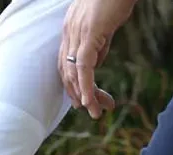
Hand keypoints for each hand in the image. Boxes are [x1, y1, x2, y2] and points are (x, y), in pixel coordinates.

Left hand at [59, 0, 133, 117]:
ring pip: (73, 72)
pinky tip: (90, 101)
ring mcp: (77, 32)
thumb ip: (99, 44)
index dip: (72, 83)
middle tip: (91, 110)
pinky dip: (85, 86)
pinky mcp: (89, 34)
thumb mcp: (106, 26)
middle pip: (66, 70)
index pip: (65, 62)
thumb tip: (97, 64)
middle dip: (77, 94)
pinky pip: (83, 66)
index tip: (83, 99)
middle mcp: (69, 32)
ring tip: (94, 111)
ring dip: (83, 95)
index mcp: (70, 29)